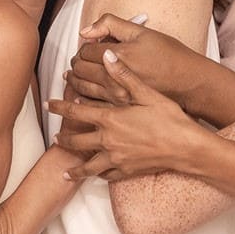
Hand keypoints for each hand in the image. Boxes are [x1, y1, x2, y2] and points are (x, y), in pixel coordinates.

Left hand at [47, 53, 216, 181]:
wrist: (186, 147)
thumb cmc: (170, 118)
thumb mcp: (148, 93)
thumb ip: (124, 75)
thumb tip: (107, 56)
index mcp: (110, 119)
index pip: (76, 112)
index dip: (60, 107)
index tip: (48, 104)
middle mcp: (108, 140)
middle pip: (76, 141)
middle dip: (64, 139)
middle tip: (55, 137)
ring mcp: (116, 158)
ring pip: (88, 166)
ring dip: (75, 168)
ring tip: (67, 170)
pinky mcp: (127, 171)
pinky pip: (107, 176)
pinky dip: (99, 176)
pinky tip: (97, 177)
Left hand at [69, 12, 203, 106]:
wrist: (190, 83)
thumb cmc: (170, 56)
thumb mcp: (143, 32)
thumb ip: (111, 24)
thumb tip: (85, 31)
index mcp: (119, 55)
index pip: (86, 50)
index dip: (86, 45)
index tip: (92, 46)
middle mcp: (114, 77)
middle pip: (80, 69)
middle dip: (77, 62)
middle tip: (80, 60)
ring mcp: (116, 95)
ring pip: (81, 87)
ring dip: (74, 80)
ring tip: (73, 76)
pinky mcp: (121, 107)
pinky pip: (92, 104)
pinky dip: (82, 98)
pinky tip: (80, 96)